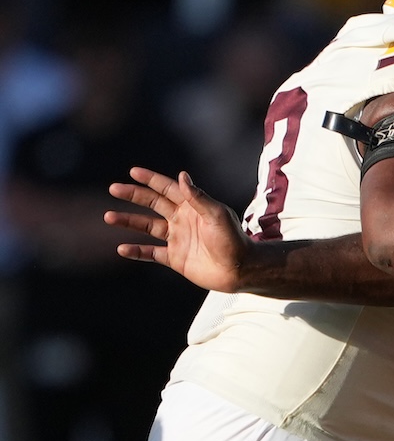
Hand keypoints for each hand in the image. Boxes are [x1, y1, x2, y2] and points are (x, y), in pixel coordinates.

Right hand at [104, 167, 249, 292]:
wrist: (239, 269)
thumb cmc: (233, 239)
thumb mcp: (217, 215)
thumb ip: (198, 197)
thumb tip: (182, 175)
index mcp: (193, 207)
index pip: (169, 189)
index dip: (151, 180)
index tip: (133, 171)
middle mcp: (183, 220)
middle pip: (153, 204)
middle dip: (133, 195)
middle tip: (113, 188)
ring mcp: (178, 239)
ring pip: (147, 227)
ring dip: (128, 221)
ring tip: (108, 217)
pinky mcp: (175, 258)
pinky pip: (151, 253)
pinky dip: (137, 251)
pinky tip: (122, 248)